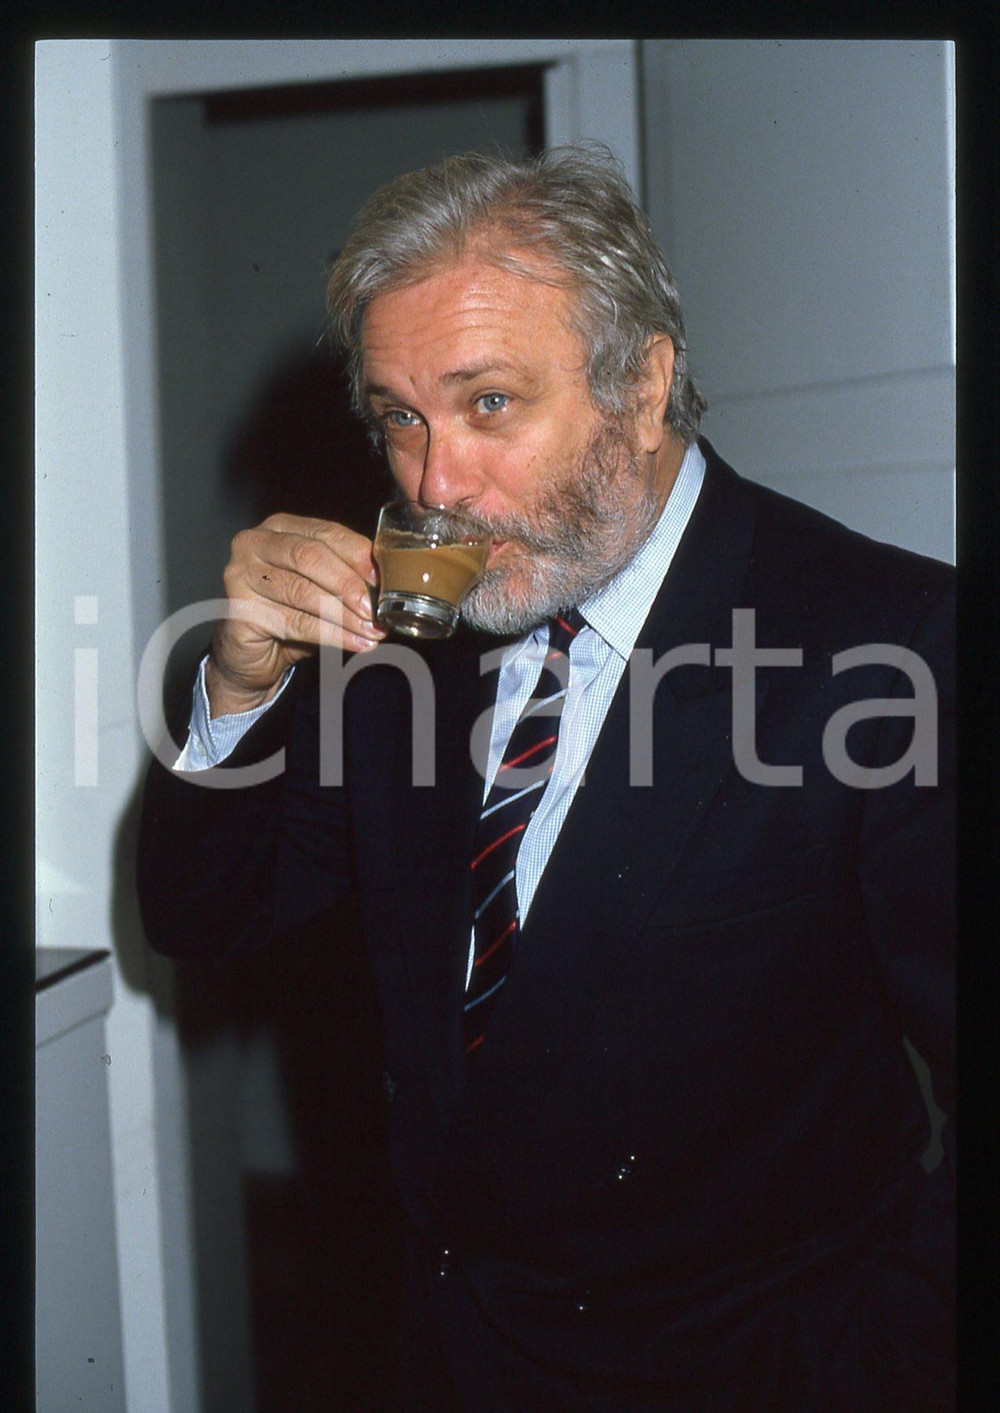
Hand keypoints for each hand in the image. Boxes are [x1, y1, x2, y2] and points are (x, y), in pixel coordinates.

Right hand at [205, 513, 385, 717]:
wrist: (251, 655)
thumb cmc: (289, 614)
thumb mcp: (320, 588)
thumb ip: (345, 576)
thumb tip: (385, 585)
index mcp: (280, 527)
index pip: (326, 532)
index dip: (358, 555)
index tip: (384, 579)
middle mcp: (254, 543)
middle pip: (310, 556)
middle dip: (349, 584)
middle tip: (375, 608)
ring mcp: (240, 574)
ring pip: (303, 592)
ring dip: (345, 615)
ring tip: (372, 631)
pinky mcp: (238, 609)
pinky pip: (295, 622)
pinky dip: (331, 635)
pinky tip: (355, 643)